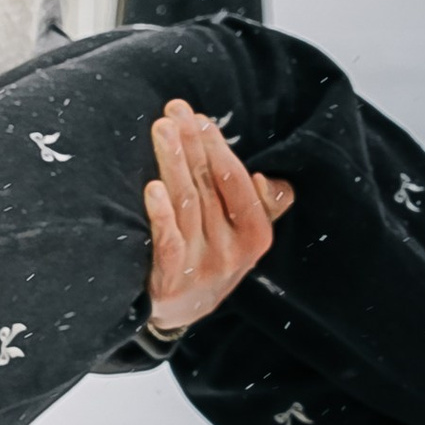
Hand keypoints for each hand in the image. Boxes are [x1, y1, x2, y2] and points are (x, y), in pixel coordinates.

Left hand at [143, 99, 292, 335]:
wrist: (179, 313)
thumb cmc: (212, 258)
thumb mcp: (244, 237)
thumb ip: (261, 207)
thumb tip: (272, 181)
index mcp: (256, 236)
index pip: (237, 182)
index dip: (217, 148)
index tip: (198, 117)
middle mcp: (233, 252)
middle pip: (209, 187)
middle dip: (191, 144)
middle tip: (174, 110)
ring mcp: (202, 266)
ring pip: (187, 204)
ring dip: (174, 163)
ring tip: (161, 129)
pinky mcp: (171, 281)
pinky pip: (168, 242)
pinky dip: (161, 213)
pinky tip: (152, 187)